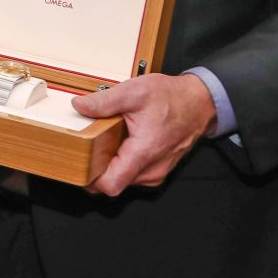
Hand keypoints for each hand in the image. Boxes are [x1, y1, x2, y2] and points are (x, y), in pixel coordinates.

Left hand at [76, 73, 217, 196]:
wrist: (199, 102)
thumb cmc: (172, 98)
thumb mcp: (134, 91)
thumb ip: (104, 101)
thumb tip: (79, 106)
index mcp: (144, 153)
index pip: (111, 185)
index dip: (91, 179)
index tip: (80, 163)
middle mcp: (152, 169)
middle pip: (113, 183)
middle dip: (98, 169)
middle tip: (89, 147)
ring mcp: (156, 172)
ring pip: (123, 179)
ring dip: (111, 165)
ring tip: (107, 142)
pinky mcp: (158, 169)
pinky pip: (134, 174)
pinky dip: (123, 163)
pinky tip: (121, 144)